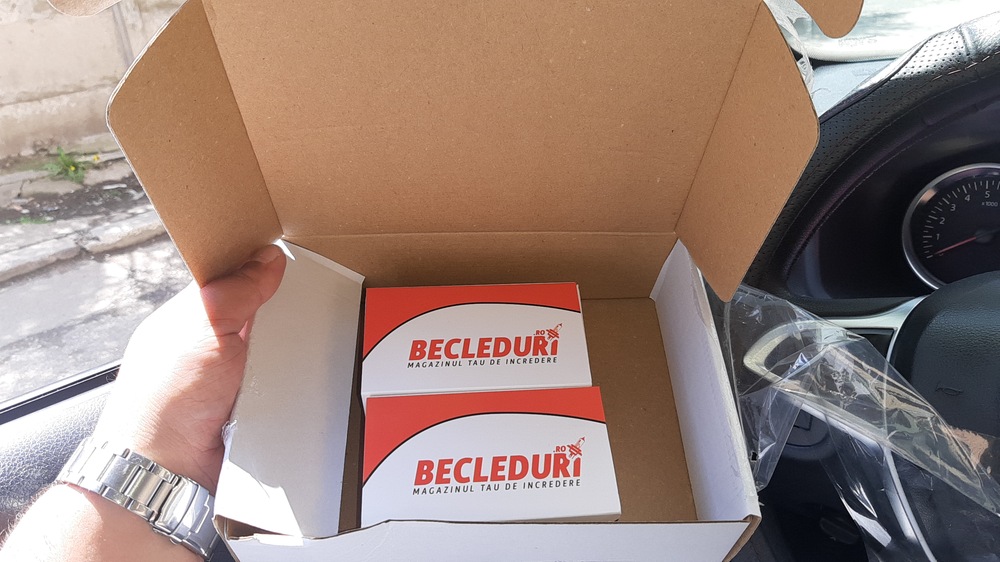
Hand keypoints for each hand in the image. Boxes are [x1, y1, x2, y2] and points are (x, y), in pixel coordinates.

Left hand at [92, 244, 285, 491]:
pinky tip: (296, 383)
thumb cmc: (165, 401)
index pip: (230, 279)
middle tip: (298, 311)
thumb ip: (235, 291)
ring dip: (289, 354)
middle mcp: (208, 345)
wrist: (168, 469)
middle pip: (259, 315)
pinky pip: (282, 385)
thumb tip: (266, 258)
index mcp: (188, 317)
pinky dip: (291, 385)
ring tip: (299, 351)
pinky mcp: (249, 406)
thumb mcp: (203, 328)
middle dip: (280, 315)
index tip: (287, 261)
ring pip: (276, 351)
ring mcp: (230, 377)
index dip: (257, 268)